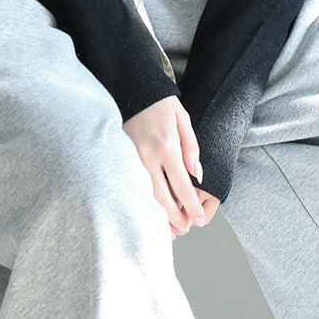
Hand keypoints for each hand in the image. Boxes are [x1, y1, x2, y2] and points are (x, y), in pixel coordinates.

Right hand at [122, 96, 219, 236]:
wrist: (130, 89)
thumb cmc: (160, 103)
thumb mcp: (182, 119)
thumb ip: (191, 148)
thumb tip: (198, 176)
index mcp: (166, 147)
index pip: (181, 185)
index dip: (190, 206)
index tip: (198, 219)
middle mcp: (147, 157)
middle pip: (161, 197)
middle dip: (174, 218)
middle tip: (185, 229)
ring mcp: (131, 159)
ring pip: (144, 196)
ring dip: (157, 215)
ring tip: (169, 229)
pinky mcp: (120, 159)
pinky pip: (133, 187)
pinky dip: (143, 202)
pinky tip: (150, 212)